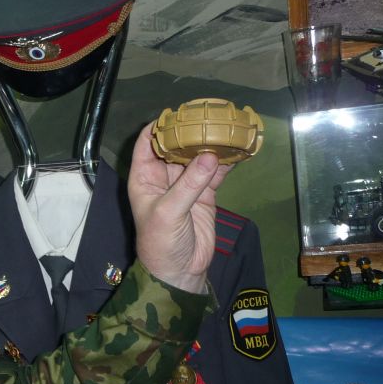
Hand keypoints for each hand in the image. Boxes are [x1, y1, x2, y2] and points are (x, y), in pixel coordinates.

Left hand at [128, 123, 231, 292]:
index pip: (147, 144)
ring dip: (210, 143)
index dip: (159, 126)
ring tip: (227, 125)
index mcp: (144, 178)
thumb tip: (210, 155)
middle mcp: (163, 177)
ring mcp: (185, 185)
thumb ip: (189, 184)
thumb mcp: (169, 212)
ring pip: (197, 157)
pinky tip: (238, 148)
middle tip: (209, 113)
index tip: (177, 112)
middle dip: (190, 130)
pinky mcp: (204, 194)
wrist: (179, 271)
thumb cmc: (161, 242)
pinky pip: (215, 172)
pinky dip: (226, 161)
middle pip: (175, 146)